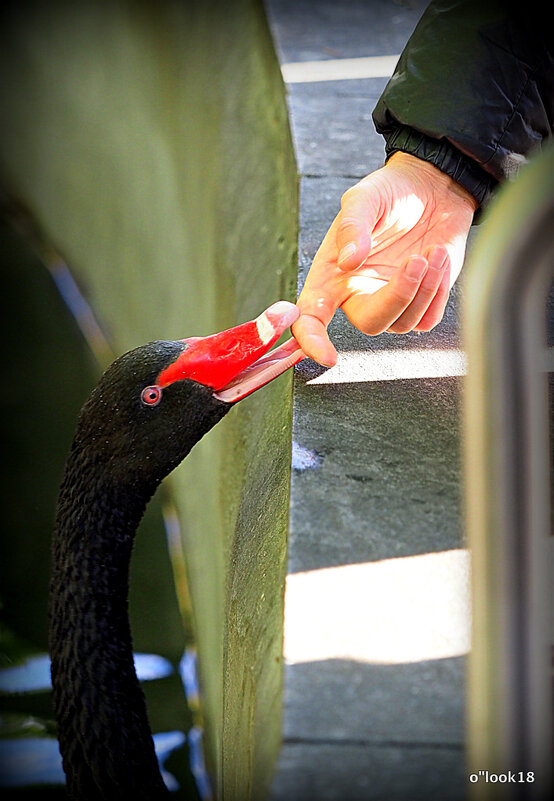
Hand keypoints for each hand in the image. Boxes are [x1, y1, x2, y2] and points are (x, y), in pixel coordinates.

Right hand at [292, 151, 477, 365]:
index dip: (313, 341)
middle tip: (416, 260)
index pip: (311, 319)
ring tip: (432, 251)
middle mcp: (357, 295)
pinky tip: (439, 259)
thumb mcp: (364, 198)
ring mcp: (391, 302)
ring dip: (423, 288)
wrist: (431, 187)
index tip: (328, 356)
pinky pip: (428, 319)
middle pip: (370, 324)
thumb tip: (349, 261)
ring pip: (404, 323)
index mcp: (331, 277)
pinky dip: (438, 291)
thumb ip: (353, 226)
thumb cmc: (389, 193)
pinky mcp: (422, 303)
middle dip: (397, 297)